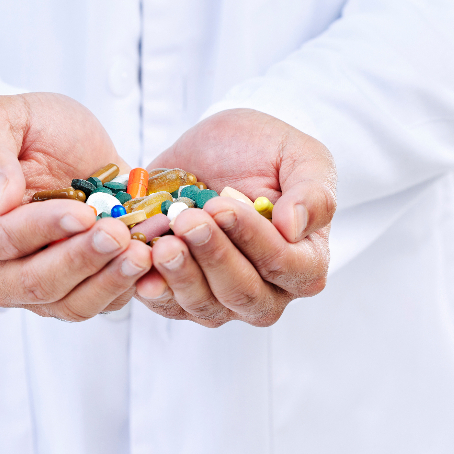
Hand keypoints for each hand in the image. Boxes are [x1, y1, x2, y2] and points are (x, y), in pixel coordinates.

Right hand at [0, 93, 152, 319]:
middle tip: (119, 234)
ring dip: (109, 281)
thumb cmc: (30, 128)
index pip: (3, 240)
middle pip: (37, 283)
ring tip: (142, 252)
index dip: (44, 229)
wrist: (72, 144)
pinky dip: (129, 287)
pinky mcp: (78, 292)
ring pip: (71, 303)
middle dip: (81, 259)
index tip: (84, 212)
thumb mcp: (2, 116)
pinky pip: (102, 303)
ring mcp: (38, 288)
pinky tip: (152, 260)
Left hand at [134, 109, 336, 326]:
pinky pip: (169, 305)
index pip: (285, 266)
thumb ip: (312, 191)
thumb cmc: (267, 151)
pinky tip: (141, 265)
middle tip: (188, 220)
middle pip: (243, 293)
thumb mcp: (301, 155)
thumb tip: (295, 226)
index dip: (253, 240)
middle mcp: (268, 291)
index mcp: (305, 261)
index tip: (223, 206)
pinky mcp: (183, 297)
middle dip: (213, 256)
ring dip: (181, 274)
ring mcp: (224, 300)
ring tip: (164, 242)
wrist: (217, 148)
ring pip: (205, 304)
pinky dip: (154, 288)